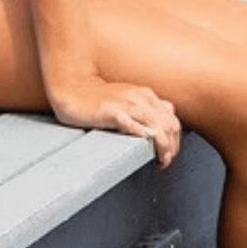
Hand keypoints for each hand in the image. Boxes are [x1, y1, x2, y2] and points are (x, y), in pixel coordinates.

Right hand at [47, 73, 181, 166]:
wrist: (71, 85)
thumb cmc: (97, 96)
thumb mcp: (127, 99)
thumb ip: (144, 110)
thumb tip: (160, 128)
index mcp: (145, 96)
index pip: (173, 121)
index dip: (175, 142)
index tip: (166, 156)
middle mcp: (139, 98)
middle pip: (170, 126)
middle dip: (171, 148)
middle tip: (163, 163)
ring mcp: (125, 104)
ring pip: (156, 126)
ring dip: (162, 147)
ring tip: (158, 161)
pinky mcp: (110, 111)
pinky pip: (132, 123)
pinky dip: (142, 135)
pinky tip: (143, 147)